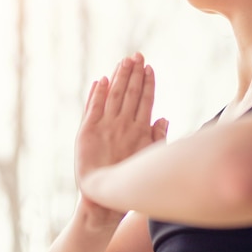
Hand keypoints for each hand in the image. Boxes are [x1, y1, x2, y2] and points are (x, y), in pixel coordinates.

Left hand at [75, 53, 167, 190]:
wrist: (104, 195)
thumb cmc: (130, 180)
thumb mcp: (150, 157)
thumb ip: (158, 136)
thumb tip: (163, 117)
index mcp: (141, 130)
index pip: (146, 100)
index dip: (147, 82)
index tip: (149, 67)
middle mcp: (125, 125)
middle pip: (131, 92)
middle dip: (134, 73)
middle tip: (137, 56)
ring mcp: (106, 126)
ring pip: (115, 95)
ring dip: (120, 76)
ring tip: (124, 61)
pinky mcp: (88, 130)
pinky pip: (94, 106)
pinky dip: (98, 93)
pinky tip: (102, 80)